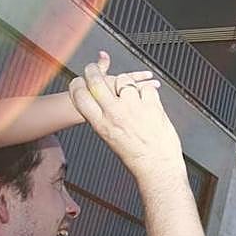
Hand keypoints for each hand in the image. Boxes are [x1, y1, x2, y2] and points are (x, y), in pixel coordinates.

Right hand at [69, 55, 182, 181]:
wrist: (158, 167)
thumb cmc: (136, 157)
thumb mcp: (111, 139)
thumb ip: (104, 120)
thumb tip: (101, 104)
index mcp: (102, 125)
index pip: (80, 97)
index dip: (77, 85)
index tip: (78, 81)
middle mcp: (115, 114)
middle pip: (96, 82)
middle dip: (92, 70)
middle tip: (93, 68)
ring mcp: (134, 108)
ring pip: (123, 80)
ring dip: (125, 81)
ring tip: (128, 90)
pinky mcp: (152, 105)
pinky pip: (146, 87)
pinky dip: (147, 90)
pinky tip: (147, 100)